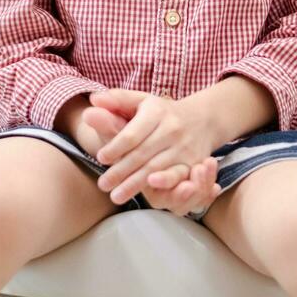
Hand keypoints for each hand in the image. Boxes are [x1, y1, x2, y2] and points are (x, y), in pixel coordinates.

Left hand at [90, 89, 218, 205]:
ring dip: (135, 184)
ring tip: (116, 196)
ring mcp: (184, 147)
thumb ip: (117, 100)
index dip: (116, 147)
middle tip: (102, 184)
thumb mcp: (142, 101)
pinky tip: (150, 193)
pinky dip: (164, 186)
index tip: (100, 158)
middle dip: (121, 171)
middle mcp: (172, 129)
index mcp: (156, 112)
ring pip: (156, 168)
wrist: (203, 119)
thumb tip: (94, 100)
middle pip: (142, 154)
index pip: (133, 133)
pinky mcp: (193, 163)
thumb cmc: (163, 112)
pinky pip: (177, 177)